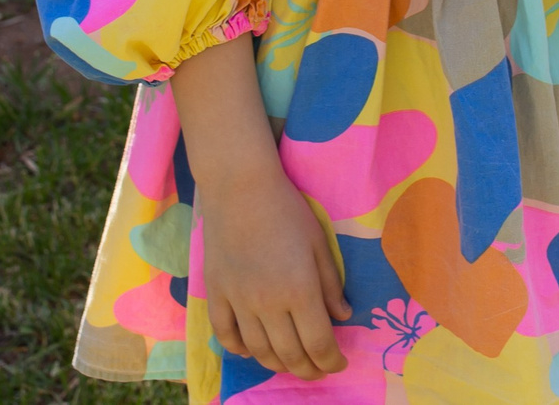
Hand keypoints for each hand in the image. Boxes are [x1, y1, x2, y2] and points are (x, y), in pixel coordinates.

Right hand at [200, 158, 351, 380]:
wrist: (239, 187)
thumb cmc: (287, 210)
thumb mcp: (319, 243)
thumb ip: (330, 284)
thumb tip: (342, 317)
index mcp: (299, 290)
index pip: (318, 343)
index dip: (332, 361)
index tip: (339, 364)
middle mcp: (268, 303)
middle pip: (290, 354)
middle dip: (308, 370)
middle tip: (319, 371)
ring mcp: (238, 301)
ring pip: (259, 350)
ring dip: (277, 364)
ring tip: (291, 364)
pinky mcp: (216, 293)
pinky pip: (225, 334)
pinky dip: (239, 349)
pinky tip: (252, 350)